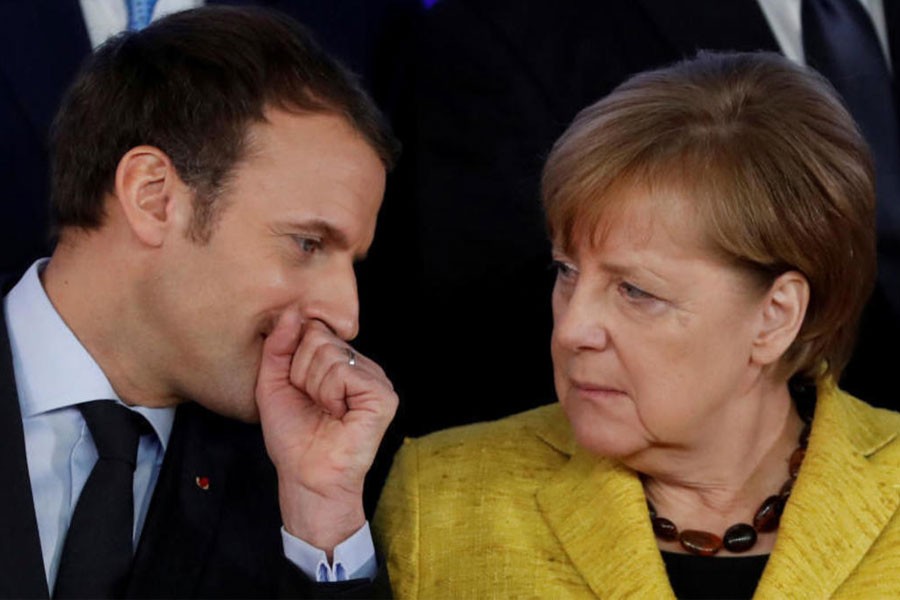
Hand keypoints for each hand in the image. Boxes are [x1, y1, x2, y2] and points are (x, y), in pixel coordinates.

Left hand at [255, 310, 397, 553]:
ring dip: (315, 388)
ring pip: (330, 354)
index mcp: (342, 362)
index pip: (313, 330)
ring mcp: (377, 380)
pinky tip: (338, 414)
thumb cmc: (292, 436)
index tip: (299, 390)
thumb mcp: (273, 382)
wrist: (305, 476)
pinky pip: (344, 372)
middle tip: (312, 403)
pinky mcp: (384, 396)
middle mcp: (362, 366)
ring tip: (324, 411)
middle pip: (320, 339)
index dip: (295, 360)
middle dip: (302, 373)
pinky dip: (330, 395)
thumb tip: (293, 312)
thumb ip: (279, 345)